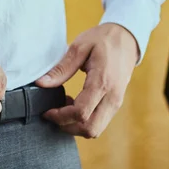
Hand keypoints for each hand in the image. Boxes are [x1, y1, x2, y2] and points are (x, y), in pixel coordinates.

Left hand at [35, 23, 138, 138]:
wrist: (127, 38)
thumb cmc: (103, 39)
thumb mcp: (79, 48)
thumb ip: (61, 69)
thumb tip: (41, 84)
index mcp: (102, 82)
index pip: (81, 113)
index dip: (60, 117)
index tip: (47, 111)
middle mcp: (112, 97)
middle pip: (90, 129)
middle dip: (67, 126)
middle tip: (54, 113)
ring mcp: (116, 102)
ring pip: (95, 130)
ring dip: (76, 125)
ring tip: (64, 107)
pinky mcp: (115, 104)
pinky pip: (99, 122)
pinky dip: (84, 121)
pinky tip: (75, 105)